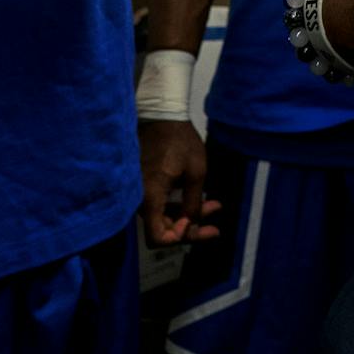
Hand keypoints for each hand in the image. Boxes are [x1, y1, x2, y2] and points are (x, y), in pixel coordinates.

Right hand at [139, 119, 220, 245]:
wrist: (161, 115)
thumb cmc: (180, 140)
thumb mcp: (196, 172)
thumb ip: (192, 204)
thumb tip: (189, 226)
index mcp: (150, 197)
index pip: (156, 238)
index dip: (177, 238)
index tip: (194, 225)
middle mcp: (139, 199)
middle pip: (162, 229)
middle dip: (189, 228)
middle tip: (214, 226)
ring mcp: (139, 192)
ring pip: (163, 216)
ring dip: (187, 215)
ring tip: (213, 207)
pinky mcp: (143, 184)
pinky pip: (159, 203)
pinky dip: (178, 204)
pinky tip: (200, 198)